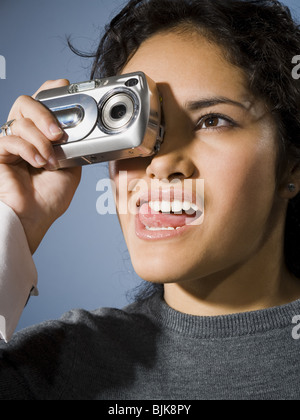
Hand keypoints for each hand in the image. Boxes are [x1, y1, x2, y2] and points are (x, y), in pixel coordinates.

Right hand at [0, 79, 81, 252]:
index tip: (64, 86)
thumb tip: (80, 130)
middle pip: (25, 103)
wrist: (33, 219)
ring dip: (40, 140)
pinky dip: (28, 149)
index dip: (49, 92)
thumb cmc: (48, 199)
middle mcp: (22, 136)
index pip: (39, 106)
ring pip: (19, 120)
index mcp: (39, 137)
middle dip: (45, 113)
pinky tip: (37, 162)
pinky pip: (10, 139)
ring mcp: (8, 144)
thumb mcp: (70, 168)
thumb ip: (71, 146)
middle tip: (58, 133)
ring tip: (49, 160)